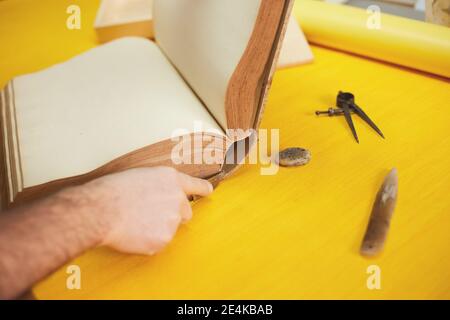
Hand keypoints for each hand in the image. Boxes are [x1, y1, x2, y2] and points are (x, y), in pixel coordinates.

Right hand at [84, 167, 212, 254]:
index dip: (202, 189)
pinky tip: (133, 232)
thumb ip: (159, 186)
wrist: (102, 209)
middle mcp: (177, 199)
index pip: (195, 185)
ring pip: (169, 229)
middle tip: (149, 215)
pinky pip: (158, 243)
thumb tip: (160, 197)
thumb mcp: (141, 176)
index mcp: (171, 180)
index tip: (208, 191)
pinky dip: (147, 241)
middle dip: (172, 215)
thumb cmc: (114, 190)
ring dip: (157, 228)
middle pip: (185, 212)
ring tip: (134, 222)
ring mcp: (173, 220)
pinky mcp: (164, 239)